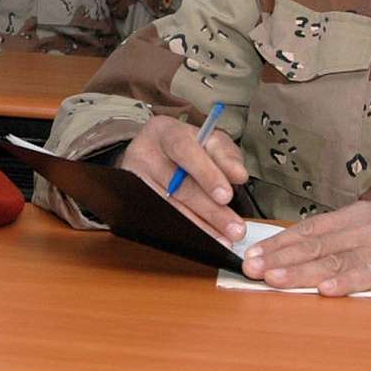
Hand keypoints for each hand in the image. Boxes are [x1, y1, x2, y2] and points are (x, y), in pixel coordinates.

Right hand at [120, 114, 248, 242]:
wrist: (152, 154)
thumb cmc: (185, 148)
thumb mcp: (207, 141)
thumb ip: (225, 155)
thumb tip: (238, 175)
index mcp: (164, 131)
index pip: (184, 149)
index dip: (206, 174)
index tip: (227, 195)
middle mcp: (144, 152)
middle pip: (176, 185)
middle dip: (210, 210)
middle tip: (234, 227)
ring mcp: (134, 179)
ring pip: (168, 207)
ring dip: (200, 227)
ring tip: (223, 238)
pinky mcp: (132, 200)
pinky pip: (161, 220)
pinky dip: (185, 231)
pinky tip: (203, 239)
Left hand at [241, 197, 370, 294]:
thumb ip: (346, 237)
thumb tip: (307, 251)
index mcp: (356, 216)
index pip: (309, 229)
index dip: (279, 242)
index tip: (251, 253)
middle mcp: (365, 227)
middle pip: (315, 243)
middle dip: (279, 257)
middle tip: (250, 268)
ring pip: (336, 258)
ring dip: (302, 270)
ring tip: (274, 279)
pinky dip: (348, 282)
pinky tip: (327, 289)